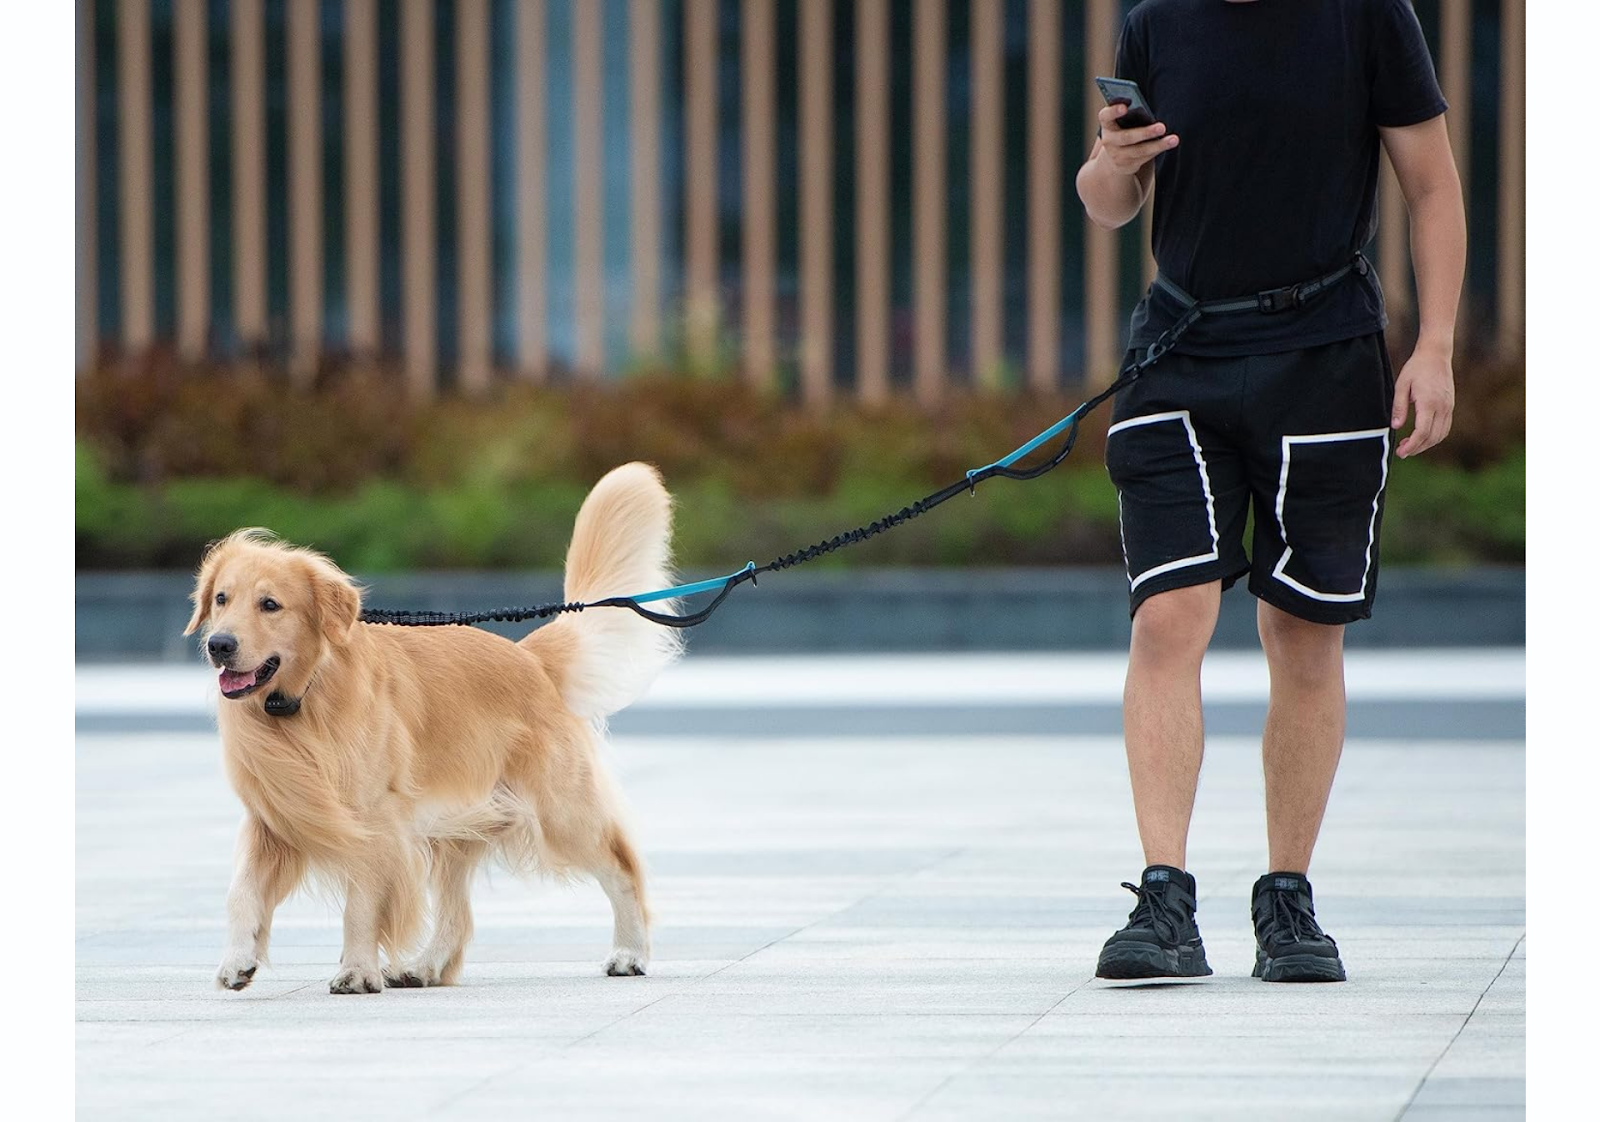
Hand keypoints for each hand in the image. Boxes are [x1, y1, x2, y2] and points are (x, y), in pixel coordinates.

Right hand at [1097, 104, 1178, 175]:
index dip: (1113, 111)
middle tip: (1162, 127)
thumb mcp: (1121, 121)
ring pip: (1140, 150)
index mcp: (1106, 124)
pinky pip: (1146, 157)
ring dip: (1158, 145)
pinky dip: (1158, 149)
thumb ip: (1130, 113)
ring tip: (1174, 139)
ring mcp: (1118, 155)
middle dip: (1145, 133)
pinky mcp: (1128, 165)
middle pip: (1126, 137)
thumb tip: (1147, 110)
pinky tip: (1170, 143)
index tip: (1125, 107)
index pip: (1105, 116)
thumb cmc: (1123, 129)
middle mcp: (1109, 141)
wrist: (1114, 157)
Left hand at [1390, 344, 1454, 458]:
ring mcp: (1449, 407)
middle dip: (1417, 448)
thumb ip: (1399, 407)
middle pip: (1432, 437)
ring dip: (1426, 444)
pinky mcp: (1450, 406)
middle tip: (1402, 452)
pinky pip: (1445, 427)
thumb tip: (1396, 427)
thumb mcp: (1401, 385)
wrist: (1436, 355)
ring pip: (1441, 434)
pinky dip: (1435, 437)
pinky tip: (1422, 437)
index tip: (1401, 453)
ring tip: (1410, 446)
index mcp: (1429, 402)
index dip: (1412, 445)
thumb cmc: (1416, 368)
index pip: (1422, 431)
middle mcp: (1442, 407)